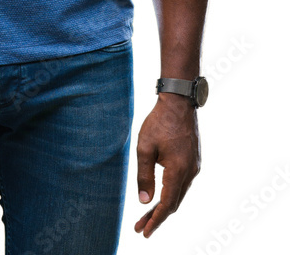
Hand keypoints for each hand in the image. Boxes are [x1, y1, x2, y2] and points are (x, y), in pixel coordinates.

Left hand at [134, 94, 200, 237]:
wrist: (179, 103)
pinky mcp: (194, 161)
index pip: (167, 204)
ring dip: (164, 206)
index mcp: (178, 170)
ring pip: (179, 194)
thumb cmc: (159, 122)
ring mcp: (194, 167)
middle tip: (140, 227)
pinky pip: (183, 184)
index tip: (144, 232)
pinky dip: (171, 194)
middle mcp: (190, 172)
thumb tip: (144, 202)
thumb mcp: (144, 148)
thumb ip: (144, 176)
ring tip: (147, 215)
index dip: (155, 220)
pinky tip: (161, 195)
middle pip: (174, 203)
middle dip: (157, 217)